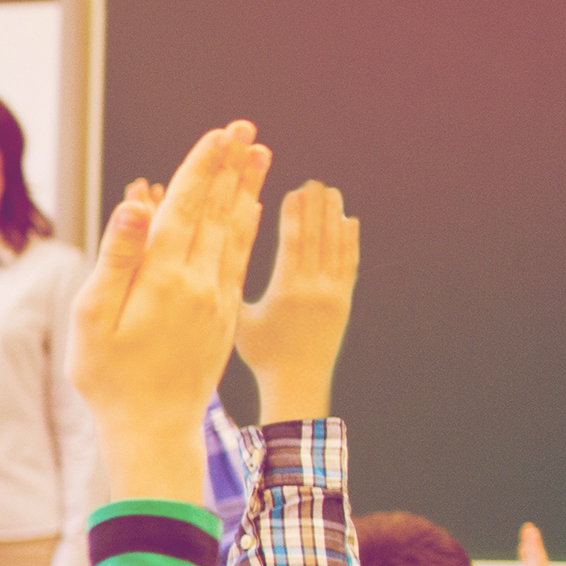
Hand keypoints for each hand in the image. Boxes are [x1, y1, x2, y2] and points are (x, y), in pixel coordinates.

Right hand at [73, 122, 267, 495]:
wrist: (153, 427)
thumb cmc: (109, 377)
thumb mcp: (93, 319)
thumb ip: (117, 258)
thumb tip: (137, 204)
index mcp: (164, 278)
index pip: (187, 208)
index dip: (202, 168)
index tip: (218, 134)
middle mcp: (199, 282)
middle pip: (218, 212)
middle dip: (230, 168)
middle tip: (247, 130)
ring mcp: (216, 299)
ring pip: (236, 232)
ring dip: (246, 190)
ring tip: (259, 156)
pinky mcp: (224, 316)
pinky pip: (240, 260)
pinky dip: (247, 229)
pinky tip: (253, 211)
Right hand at [234, 180, 357, 422]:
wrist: (296, 383)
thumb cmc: (260, 354)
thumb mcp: (238, 321)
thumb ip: (231, 288)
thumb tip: (214, 256)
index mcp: (286, 292)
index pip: (293, 242)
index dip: (295, 214)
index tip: (294, 189)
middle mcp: (314, 289)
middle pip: (318, 238)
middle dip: (317, 207)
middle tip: (314, 182)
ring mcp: (333, 294)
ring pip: (336, 246)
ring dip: (335, 216)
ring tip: (331, 192)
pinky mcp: (343, 301)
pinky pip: (349, 263)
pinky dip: (350, 240)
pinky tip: (349, 221)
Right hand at [510, 521, 555, 565]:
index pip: (537, 559)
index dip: (532, 544)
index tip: (528, 530)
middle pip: (539, 558)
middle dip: (534, 542)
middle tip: (529, 527)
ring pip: (537, 562)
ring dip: (532, 548)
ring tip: (528, 536)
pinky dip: (528, 559)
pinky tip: (524, 555)